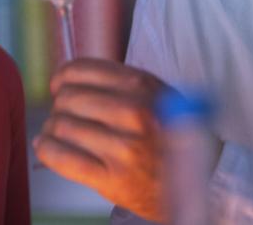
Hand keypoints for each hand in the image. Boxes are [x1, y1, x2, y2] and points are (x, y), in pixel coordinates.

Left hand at [33, 59, 170, 222]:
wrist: (206, 182)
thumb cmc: (175, 136)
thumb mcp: (158, 95)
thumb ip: (120, 83)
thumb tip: (68, 78)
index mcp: (143, 87)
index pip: (82, 70)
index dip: (63, 77)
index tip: (59, 85)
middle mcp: (133, 113)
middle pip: (68, 98)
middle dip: (60, 106)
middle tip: (65, 115)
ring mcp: (123, 147)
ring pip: (61, 125)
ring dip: (53, 129)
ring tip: (60, 134)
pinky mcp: (112, 178)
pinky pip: (60, 156)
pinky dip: (46, 149)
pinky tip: (46, 146)